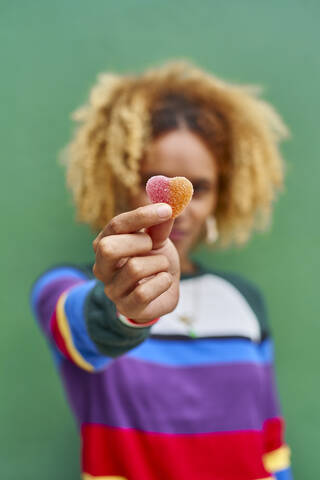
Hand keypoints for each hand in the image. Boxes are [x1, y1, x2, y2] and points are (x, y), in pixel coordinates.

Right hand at [92, 203, 179, 322]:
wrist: (163, 292)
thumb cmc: (156, 261)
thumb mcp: (159, 240)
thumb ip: (160, 225)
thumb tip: (169, 203)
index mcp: (106, 243)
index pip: (116, 225)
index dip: (141, 215)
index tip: (166, 209)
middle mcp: (103, 266)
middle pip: (109, 248)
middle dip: (139, 243)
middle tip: (154, 245)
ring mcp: (112, 289)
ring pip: (134, 268)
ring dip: (158, 264)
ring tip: (161, 266)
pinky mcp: (126, 307)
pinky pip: (144, 291)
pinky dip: (163, 282)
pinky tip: (164, 281)